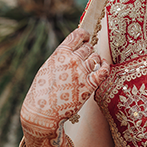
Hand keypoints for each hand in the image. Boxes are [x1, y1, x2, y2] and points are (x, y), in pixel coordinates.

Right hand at [20, 29, 109, 146]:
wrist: (43, 112)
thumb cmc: (41, 92)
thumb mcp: (47, 68)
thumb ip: (60, 59)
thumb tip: (71, 52)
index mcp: (59, 54)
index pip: (77, 36)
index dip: (84, 35)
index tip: (86, 37)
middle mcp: (72, 60)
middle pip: (88, 47)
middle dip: (88, 50)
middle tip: (86, 56)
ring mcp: (82, 72)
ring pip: (96, 57)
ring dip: (95, 59)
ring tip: (93, 63)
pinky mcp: (90, 85)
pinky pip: (104, 70)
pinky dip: (105, 66)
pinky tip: (104, 66)